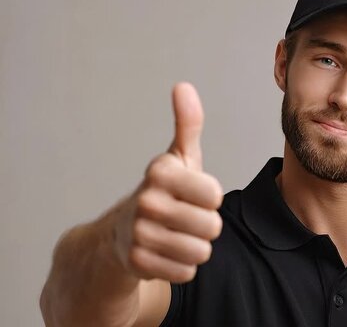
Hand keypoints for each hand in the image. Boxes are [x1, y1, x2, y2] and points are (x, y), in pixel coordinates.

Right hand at [113, 82, 223, 282]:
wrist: (121, 234)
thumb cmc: (164, 192)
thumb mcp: (178, 158)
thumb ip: (187, 124)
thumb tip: (183, 86)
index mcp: (160, 172)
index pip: (215, 194)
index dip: (210, 198)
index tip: (193, 194)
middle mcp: (146, 201)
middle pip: (212, 226)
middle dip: (206, 226)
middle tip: (185, 219)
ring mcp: (139, 234)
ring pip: (201, 252)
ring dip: (195, 247)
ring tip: (176, 236)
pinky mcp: (137, 264)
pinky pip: (187, 271)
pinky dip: (182, 266)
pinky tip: (166, 253)